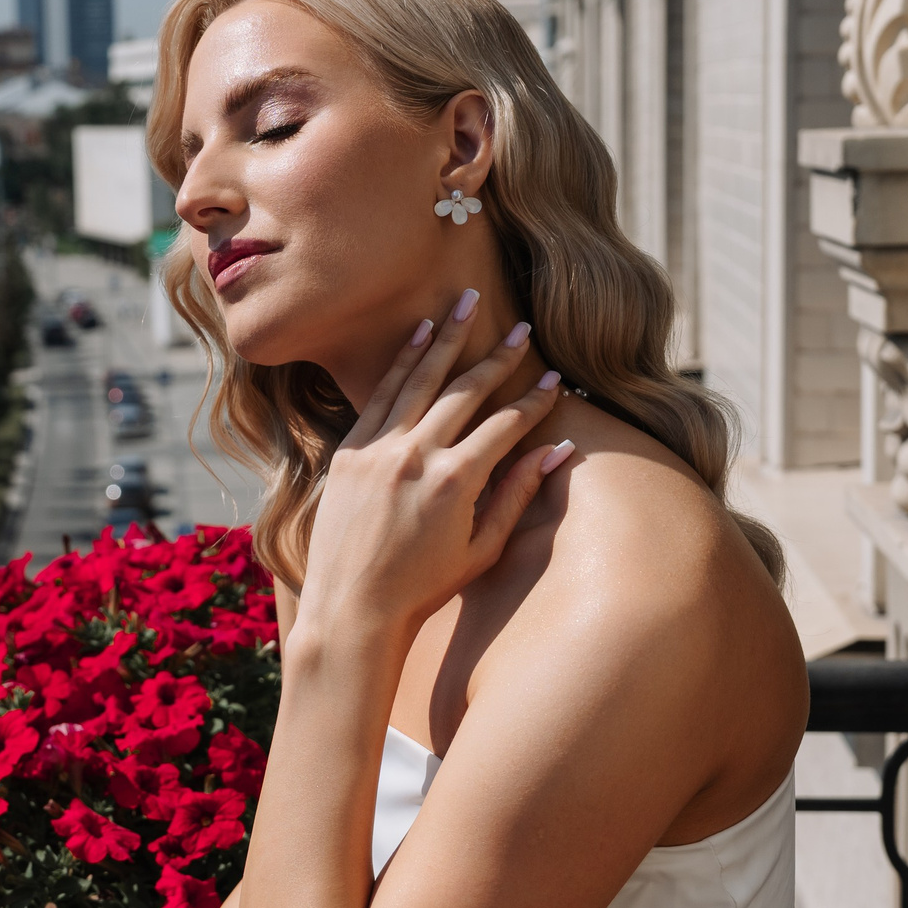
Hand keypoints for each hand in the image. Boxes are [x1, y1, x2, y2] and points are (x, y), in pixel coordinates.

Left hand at [292, 290, 569, 647]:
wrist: (352, 606)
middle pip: (465, 391)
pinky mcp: (349, 451)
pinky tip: (419, 334)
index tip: (554, 381)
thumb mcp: (482, 547)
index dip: (533, 402)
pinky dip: (401, 361)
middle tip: (522, 328)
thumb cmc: (423, 587)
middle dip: (498, 356)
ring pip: (419, 379)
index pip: (506, 425)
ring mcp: (378, 450)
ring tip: (465, 302)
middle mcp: (416, 456)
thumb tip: (558, 452)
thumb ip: (517, 494)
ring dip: (446, 338)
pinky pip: (380, 395)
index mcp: (456, 482)